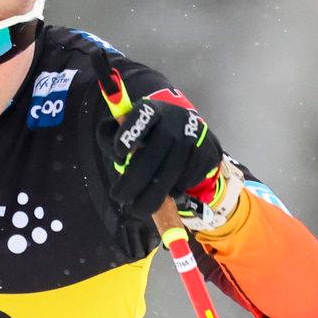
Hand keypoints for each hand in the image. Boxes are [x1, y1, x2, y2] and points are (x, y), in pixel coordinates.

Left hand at [102, 75, 227, 226]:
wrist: (186, 130)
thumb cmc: (147, 133)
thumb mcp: (126, 127)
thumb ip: (109, 136)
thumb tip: (117, 157)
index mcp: (151, 110)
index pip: (141, 117)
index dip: (129, 134)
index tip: (119, 154)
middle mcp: (174, 119)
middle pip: (152, 155)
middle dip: (132, 183)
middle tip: (120, 198)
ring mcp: (193, 136)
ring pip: (170, 173)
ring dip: (152, 195)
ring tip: (139, 208)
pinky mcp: (207, 151)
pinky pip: (188, 179)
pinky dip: (176, 191)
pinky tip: (167, 193)